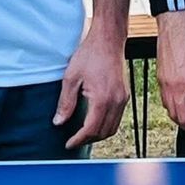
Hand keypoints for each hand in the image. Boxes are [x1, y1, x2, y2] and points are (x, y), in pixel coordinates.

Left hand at [55, 21, 128, 147]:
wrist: (108, 39)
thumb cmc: (89, 54)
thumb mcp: (71, 78)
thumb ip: (65, 103)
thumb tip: (59, 122)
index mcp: (102, 99)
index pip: (91, 129)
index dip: (79, 140)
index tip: (68, 144)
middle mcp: (116, 101)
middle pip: (104, 132)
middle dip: (88, 140)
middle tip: (73, 140)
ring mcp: (123, 98)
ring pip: (113, 127)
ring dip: (98, 134)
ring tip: (83, 134)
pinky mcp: (125, 94)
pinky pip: (117, 117)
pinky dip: (106, 125)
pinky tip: (94, 121)